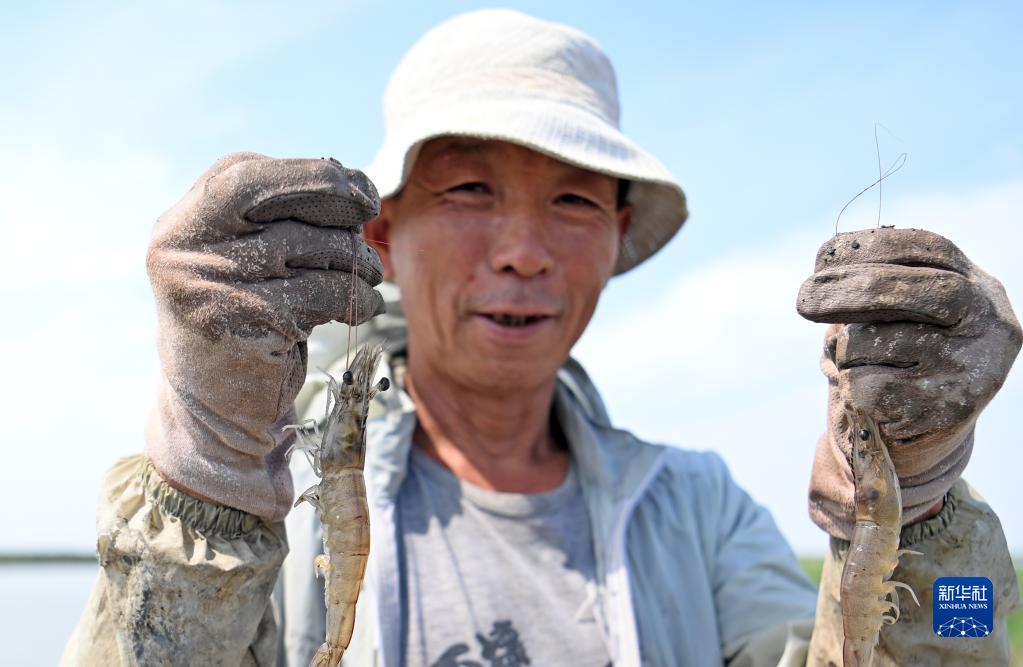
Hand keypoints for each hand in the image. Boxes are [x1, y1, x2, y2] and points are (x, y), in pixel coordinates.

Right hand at [145, 153, 384, 520]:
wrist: (217, 413)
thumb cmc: (249, 324)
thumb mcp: (248, 259)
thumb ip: (280, 218)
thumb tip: (354, 184)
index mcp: (184, 221)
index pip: (250, 174)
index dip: (312, 174)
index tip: (358, 189)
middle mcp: (185, 245)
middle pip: (276, 195)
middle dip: (336, 198)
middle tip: (369, 215)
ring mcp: (211, 282)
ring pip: (312, 245)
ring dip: (356, 260)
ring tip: (368, 277)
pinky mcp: (247, 321)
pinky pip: (325, 291)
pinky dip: (358, 297)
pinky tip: (363, 307)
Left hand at [796, 228, 1020, 538]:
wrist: (930, 427)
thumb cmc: (907, 352)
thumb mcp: (910, 309)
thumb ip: (881, 282)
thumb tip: (829, 265)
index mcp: (976, 284)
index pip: (923, 248)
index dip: (868, 247)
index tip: (822, 258)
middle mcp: (984, 320)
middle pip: (904, 291)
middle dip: (844, 291)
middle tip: (804, 300)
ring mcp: (967, 365)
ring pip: (873, 342)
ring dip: (847, 350)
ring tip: (864, 363)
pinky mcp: (944, 409)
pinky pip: (868, 386)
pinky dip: (853, 386)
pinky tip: (875, 393)